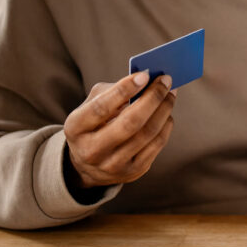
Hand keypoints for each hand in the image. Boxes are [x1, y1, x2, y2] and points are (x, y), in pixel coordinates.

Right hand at [63, 71, 175, 188]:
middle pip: (130, 123)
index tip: (144, 75)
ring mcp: (113, 165)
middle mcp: (91, 150)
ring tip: (170, 94)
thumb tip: (147, 81)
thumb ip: (114, 92)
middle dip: (152, 98)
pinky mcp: (133, 171)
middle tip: (166, 81)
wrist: (89, 165)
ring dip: (164, 109)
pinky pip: (157, 145)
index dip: (124, 90)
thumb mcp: (91, 106)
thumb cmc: (94, 124)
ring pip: (147, 133)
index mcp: (75, 128)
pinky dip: (166, 125)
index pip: (101, 108)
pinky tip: (167, 113)